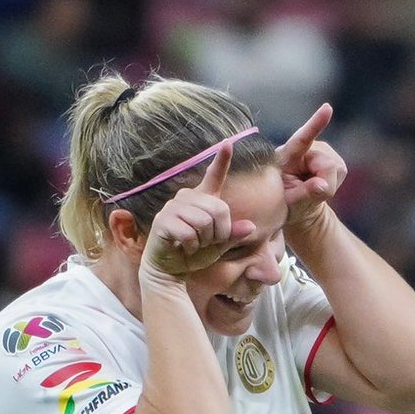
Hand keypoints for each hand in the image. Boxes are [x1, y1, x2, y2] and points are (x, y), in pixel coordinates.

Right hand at [141, 143, 253, 281]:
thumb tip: (251, 227)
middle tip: (205, 242)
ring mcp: (172, 208)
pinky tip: (183, 247)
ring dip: (204, 240)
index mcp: (202, 200)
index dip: (222, 161)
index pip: (214, 177)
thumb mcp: (219, 246)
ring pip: (204, 221)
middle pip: (219, 209)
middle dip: (219, 233)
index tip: (228, 143)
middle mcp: (186, 198)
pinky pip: (190, 233)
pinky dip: (191, 246)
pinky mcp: (163, 221)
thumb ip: (233, 236)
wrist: (169, 270)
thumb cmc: (194, 255)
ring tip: (193, 244)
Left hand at [277, 102, 346, 238]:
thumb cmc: (286, 201)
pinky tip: (319, 182)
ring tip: (311, 186)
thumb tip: (322, 185)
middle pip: (327, 165)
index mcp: (286, 155)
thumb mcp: (290, 203)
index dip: (315, 124)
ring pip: (336, 168)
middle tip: (309, 192)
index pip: (302, 139)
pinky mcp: (334, 157)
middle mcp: (306, 148)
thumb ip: (304, 194)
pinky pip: (341, 171)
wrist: (295, 202)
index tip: (327, 109)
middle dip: (325, 183)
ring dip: (328, 183)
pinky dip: (333, 182)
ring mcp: (322, 150)